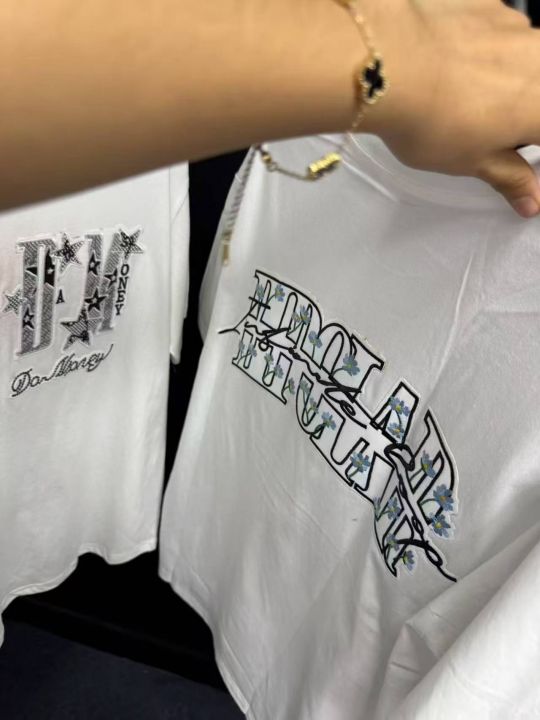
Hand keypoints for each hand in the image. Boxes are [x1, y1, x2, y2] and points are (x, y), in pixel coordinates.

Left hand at [363, 0, 539, 217]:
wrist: (389, 64)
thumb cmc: (434, 122)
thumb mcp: (473, 162)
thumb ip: (510, 177)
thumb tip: (533, 201)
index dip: (528, 143)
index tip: (511, 153)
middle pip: (537, 92)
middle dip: (523, 112)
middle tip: (490, 128)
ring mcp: (517, 26)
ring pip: (526, 56)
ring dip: (507, 77)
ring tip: (466, 96)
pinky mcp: (488, 5)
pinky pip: (499, 30)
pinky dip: (486, 48)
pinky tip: (452, 62)